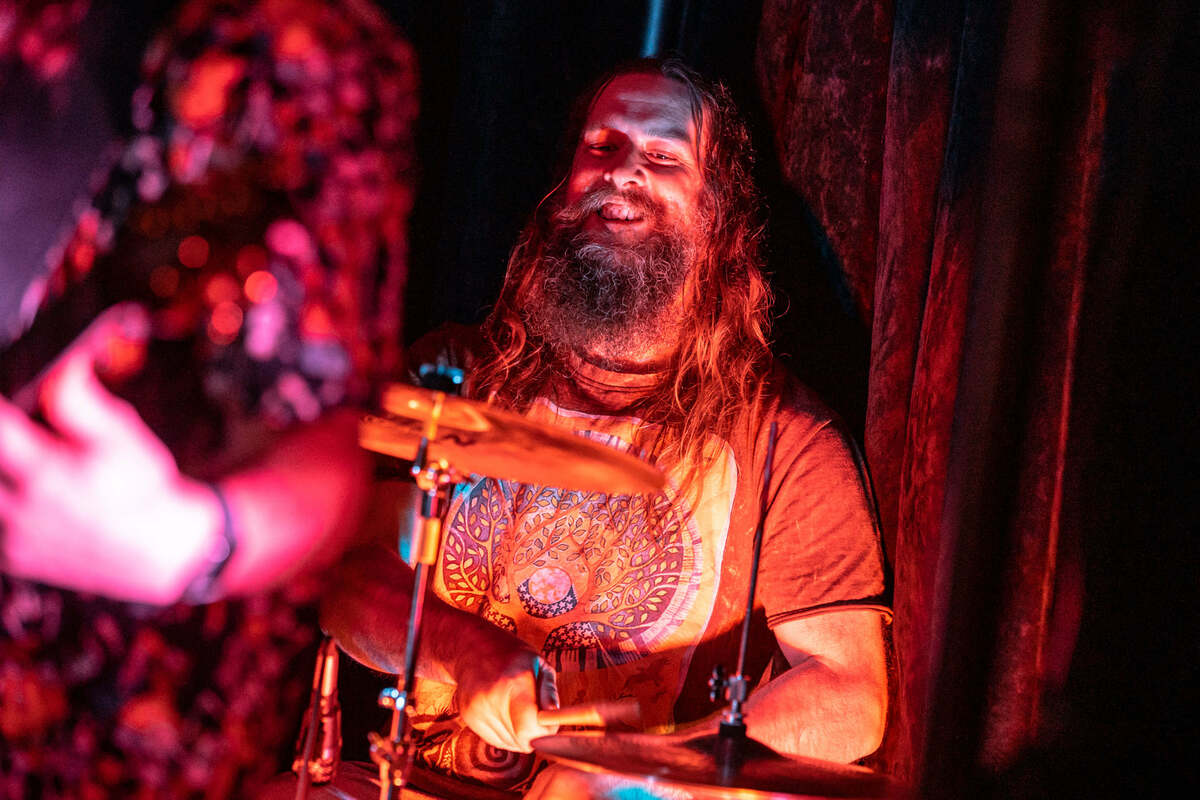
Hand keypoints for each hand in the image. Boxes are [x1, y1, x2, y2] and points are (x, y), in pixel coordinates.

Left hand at [0, 308, 219, 603]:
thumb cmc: (144, 490)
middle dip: (4, 444)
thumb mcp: (123, 436)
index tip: (6, 399)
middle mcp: (21, 510)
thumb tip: (62, 368)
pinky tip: (34, 497)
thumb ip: (80, 401)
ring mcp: (14, 538)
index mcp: (43, 474)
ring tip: (31, 468)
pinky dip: (8, 506)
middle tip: (22, 437)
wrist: (161, 548)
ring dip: (4, 477)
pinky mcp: (14, 559)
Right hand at [454, 645, 558, 752]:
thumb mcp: (540, 664)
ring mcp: (477, 709)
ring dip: (521, 734)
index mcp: (514, 682)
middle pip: (521, 740)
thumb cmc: (513, 655)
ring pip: (510, 744)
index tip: (550, 722)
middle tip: (537, 715)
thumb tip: (554, 715)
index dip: (545, 732)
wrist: (473, 647)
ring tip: (519, 709)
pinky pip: (497, 741)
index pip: (529, 729)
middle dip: (535, 734)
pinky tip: (507, 712)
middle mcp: (492, 698)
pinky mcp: (468, 717)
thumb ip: (550, 693)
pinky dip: (507, 733)